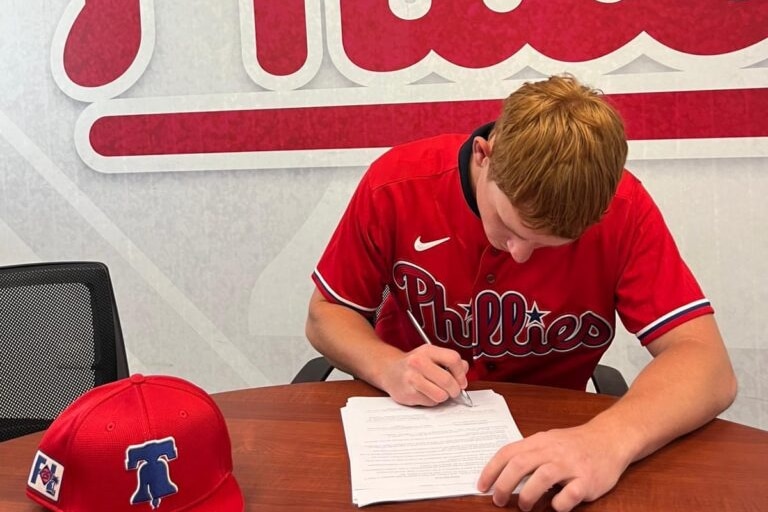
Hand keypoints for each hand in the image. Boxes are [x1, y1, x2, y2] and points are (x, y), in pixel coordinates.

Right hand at [381, 344, 468, 405]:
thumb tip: (464, 369)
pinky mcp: (409, 394)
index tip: (461, 381)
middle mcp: (418, 363)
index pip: (453, 359)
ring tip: (438, 391)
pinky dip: (432, 400)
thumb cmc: (413, 364)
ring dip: (443, 396)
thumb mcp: (431, 355)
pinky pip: (430, 402)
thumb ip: (449, 361)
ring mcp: (412, 379)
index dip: (461, 373)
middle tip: (453, 391)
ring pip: (440, 395)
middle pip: (448, 380)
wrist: (388, 370)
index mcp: (427, 351)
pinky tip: (425, 393)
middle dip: (455, 389)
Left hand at [477, 424, 631, 510]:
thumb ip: (529, 455)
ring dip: (527, 495)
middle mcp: (553, 451)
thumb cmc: (575, 444)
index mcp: (539, 441)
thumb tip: (501, 474)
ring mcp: (570, 465)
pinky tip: (555, 506)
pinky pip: (569, 495)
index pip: (508, 453)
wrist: (610, 439)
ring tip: (524, 506)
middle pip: (520, 465)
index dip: (491, 470)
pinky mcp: (587, 480)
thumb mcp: (548, 442)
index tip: (482, 486)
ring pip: (542, 477)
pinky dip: (558, 504)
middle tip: (498, 500)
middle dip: (504, 485)